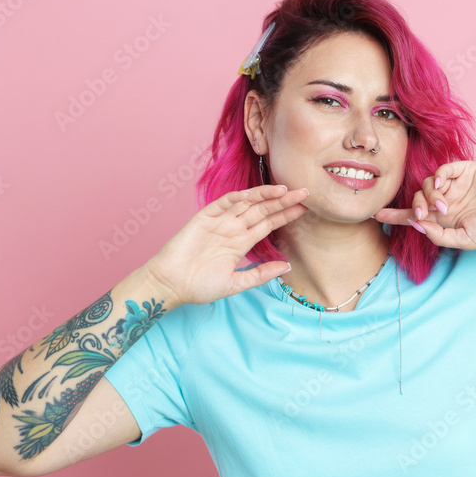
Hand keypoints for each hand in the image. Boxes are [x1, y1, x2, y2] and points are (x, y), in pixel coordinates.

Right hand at [142, 184, 308, 306]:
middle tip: (305, 192)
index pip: (269, 224)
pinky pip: (222, 204)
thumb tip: (288, 266)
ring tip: (284, 190)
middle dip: (283, 201)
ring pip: (246, 203)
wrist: (170, 285)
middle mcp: (233, 229)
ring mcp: (219, 222)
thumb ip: (260, 275)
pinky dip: (236, 198)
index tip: (305, 208)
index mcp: (241, 242)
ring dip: (264, 195)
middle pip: (263, 210)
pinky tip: (251, 194)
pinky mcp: (203, 219)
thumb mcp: (236, 283)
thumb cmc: (199, 286)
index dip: (286, 215)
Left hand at [374, 160, 475, 250]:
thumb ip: (440, 235)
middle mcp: (447, 201)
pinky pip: (443, 170)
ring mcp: (455, 185)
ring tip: (444, 207)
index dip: (395, 216)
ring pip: (427, 184)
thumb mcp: (465, 240)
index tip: (375, 215)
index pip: (414, 216)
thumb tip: (417, 224)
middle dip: (413, 207)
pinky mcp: (465, 170)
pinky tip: (441, 187)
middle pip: (417, 200)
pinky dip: (437, 177)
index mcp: (445, 219)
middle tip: (423, 214)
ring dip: (428, 196)